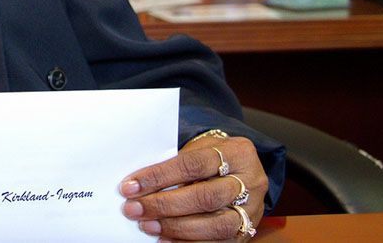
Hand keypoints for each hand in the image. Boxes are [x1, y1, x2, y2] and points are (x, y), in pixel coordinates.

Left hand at [119, 134, 266, 241]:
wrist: (242, 171)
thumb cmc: (213, 158)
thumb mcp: (200, 149)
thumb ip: (175, 163)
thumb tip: (138, 185)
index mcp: (236, 153)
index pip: (193, 164)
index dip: (159, 176)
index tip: (131, 186)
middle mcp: (249, 182)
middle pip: (204, 197)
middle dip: (164, 205)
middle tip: (134, 209)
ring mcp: (251, 210)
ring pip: (214, 224)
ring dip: (175, 227)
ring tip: (147, 225)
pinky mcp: (247, 232)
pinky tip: (165, 240)